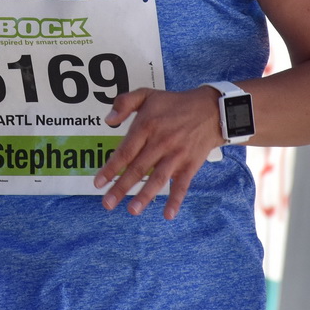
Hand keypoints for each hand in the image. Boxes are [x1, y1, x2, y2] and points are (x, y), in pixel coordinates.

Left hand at [92, 86, 225, 219]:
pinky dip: (176, 200)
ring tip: (132, 211)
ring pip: (158, 178)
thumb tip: (108, 120)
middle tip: (107, 204)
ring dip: (145, 196)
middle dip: (121, 188)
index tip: (98, 182)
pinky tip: (168, 214)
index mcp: (147, 126)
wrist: (211, 110)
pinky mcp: (190, 164)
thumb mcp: (147, 94)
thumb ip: (124, 103)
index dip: (111, 168)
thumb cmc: (174, 104)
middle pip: (138, 169)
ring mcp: (176, 155)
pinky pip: (182, 185)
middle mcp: (161, 142)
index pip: (125, 151)